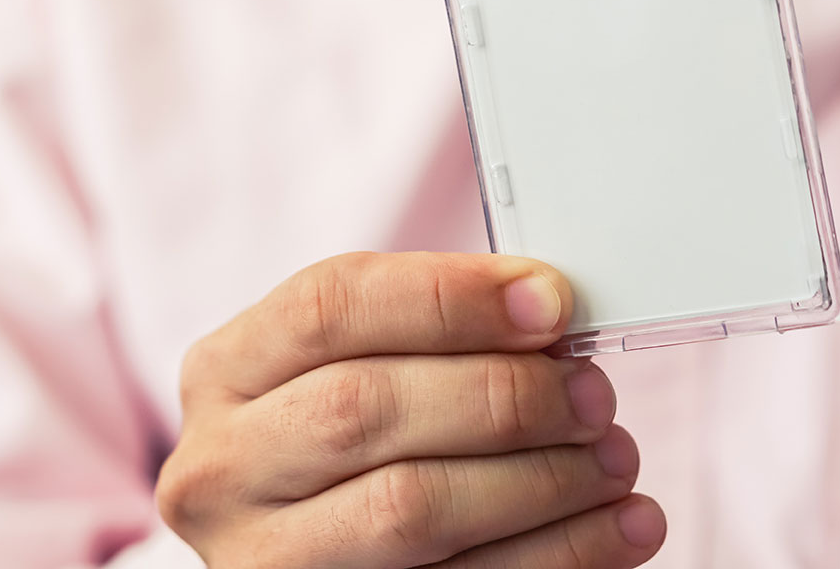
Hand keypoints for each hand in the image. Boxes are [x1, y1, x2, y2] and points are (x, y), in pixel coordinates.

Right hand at [156, 251, 665, 567]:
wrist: (314, 552)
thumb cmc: (344, 439)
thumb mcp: (352, 367)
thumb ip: (425, 332)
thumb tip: (543, 307)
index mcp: (228, 372)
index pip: (329, 306)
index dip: (448, 297)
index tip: (550, 302)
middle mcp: (223, 467)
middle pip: (366, 408)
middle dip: (502, 394)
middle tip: (591, 394)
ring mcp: (263, 559)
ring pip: (408, 508)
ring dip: (540, 480)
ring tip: (614, 459)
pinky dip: (556, 557)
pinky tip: (616, 531)